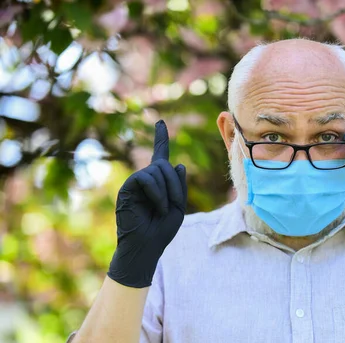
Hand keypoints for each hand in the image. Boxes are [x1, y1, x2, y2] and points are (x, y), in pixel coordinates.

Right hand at [108, 120, 187, 287]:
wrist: (146, 247)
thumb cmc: (161, 230)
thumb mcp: (178, 206)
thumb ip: (179, 185)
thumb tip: (177, 164)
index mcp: (158, 182)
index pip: (159, 155)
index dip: (160, 138)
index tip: (160, 122)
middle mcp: (144, 179)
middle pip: (164, 165)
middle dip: (175, 183)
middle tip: (174, 203)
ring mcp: (134, 183)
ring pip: (156, 170)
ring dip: (167, 190)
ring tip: (163, 209)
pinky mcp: (126, 189)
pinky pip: (145, 178)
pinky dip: (157, 192)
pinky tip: (157, 207)